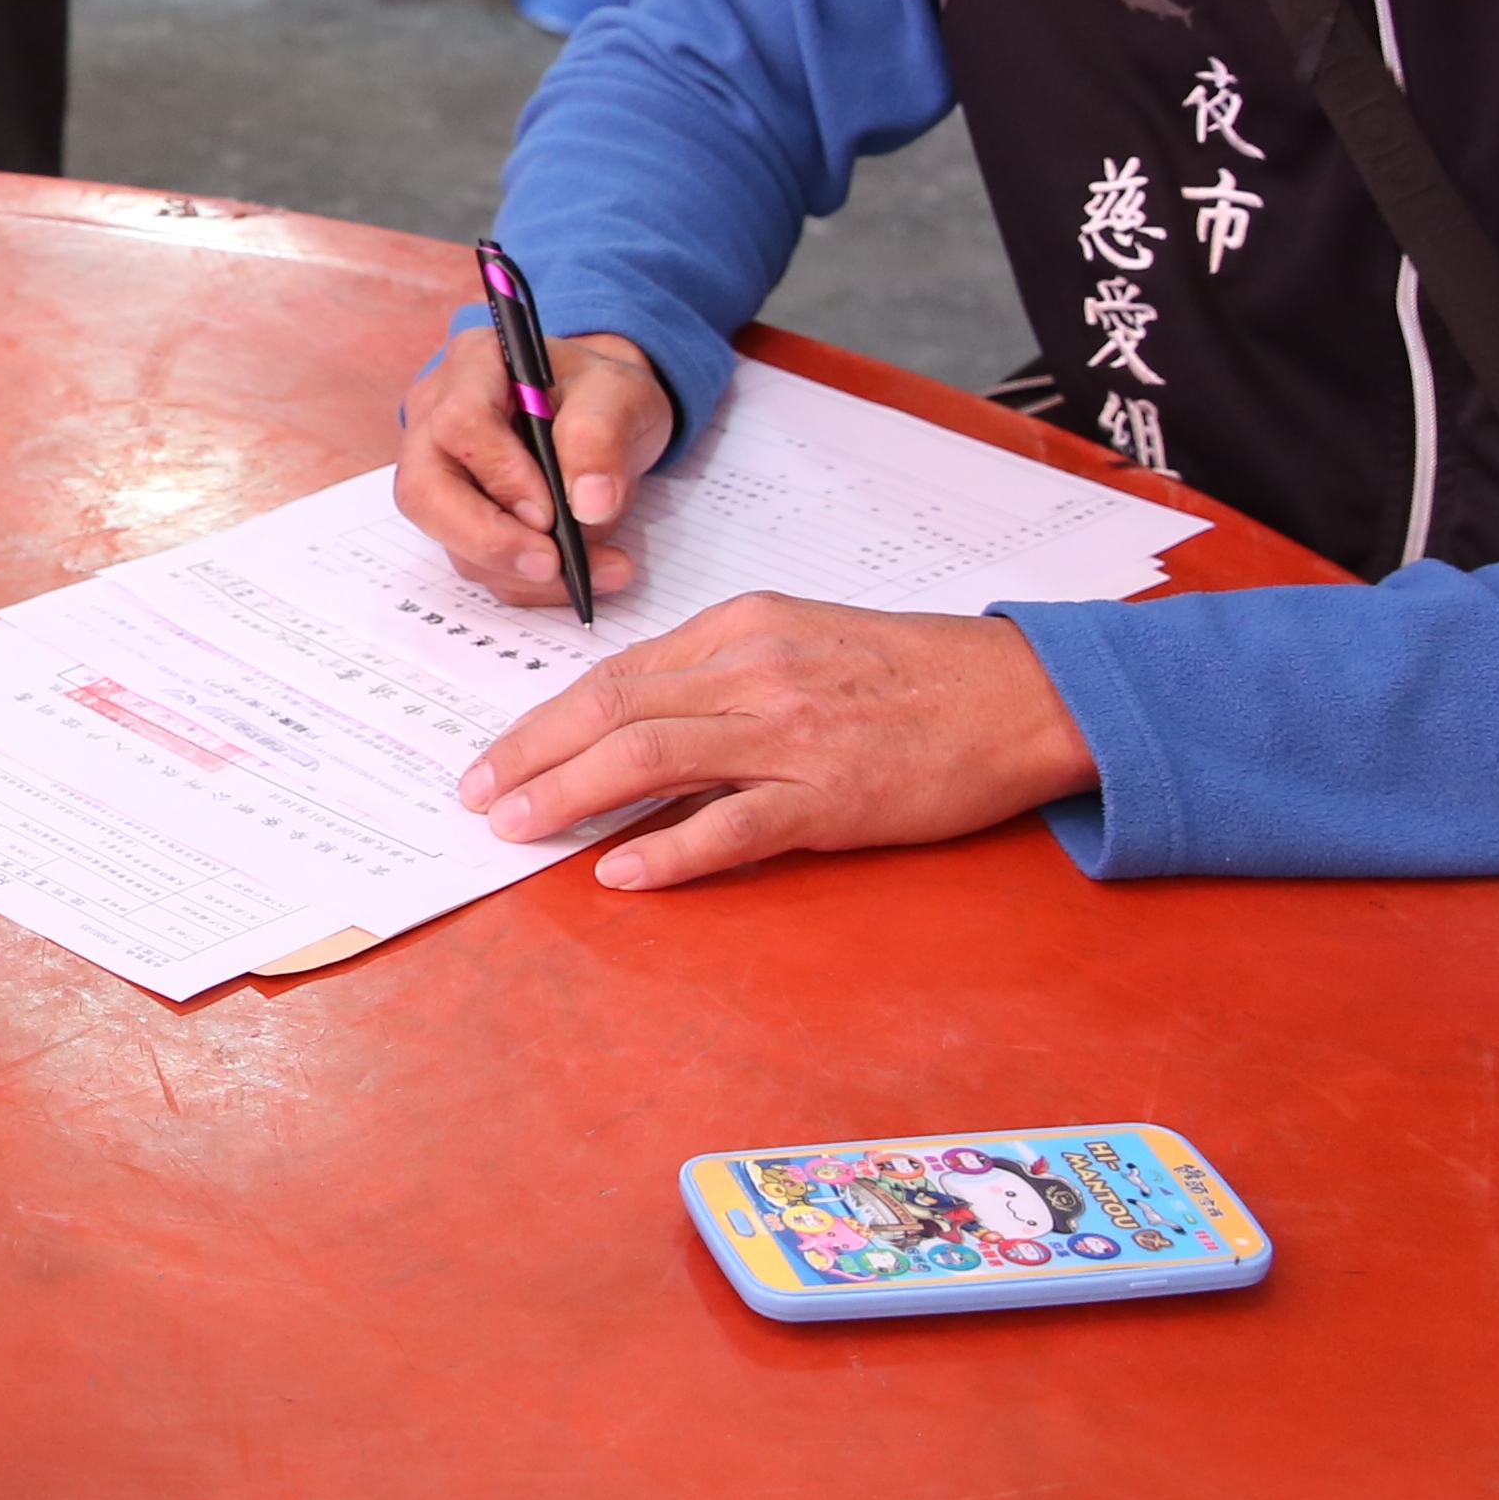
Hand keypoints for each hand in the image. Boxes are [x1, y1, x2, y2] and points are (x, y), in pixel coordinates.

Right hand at [393, 316, 673, 607]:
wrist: (602, 418)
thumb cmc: (602, 396)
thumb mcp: (622, 395)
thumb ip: (603, 435)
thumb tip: (588, 504)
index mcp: (473, 365)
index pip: (461, 422)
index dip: (502, 474)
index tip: (553, 511)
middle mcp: (436, 416)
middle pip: (425, 491)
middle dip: (489, 540)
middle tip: (552, 565)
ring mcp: (439, 471)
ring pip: (448, 538)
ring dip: (520, 571)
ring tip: (600, 570)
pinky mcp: (456, 517)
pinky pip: (475, 561)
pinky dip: (529, 582)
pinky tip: (585, 573)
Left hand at [451, 593, 1097, 890]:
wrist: (1021, 692)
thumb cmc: (911, 670)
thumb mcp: (802, 637)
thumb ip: (720, 671)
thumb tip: (635, 715)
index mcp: (741, 627)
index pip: (614, 673)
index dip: (543, 719)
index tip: (496, 754)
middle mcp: (754, 672)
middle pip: (612, 710)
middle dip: (531, 755)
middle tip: (477, 797)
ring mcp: (792, 734)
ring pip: (650, 759)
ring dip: (570, 796)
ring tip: (516, 829)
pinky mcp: (833, 796)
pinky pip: (732, 827)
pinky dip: (667, 851)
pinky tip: (618, 872)